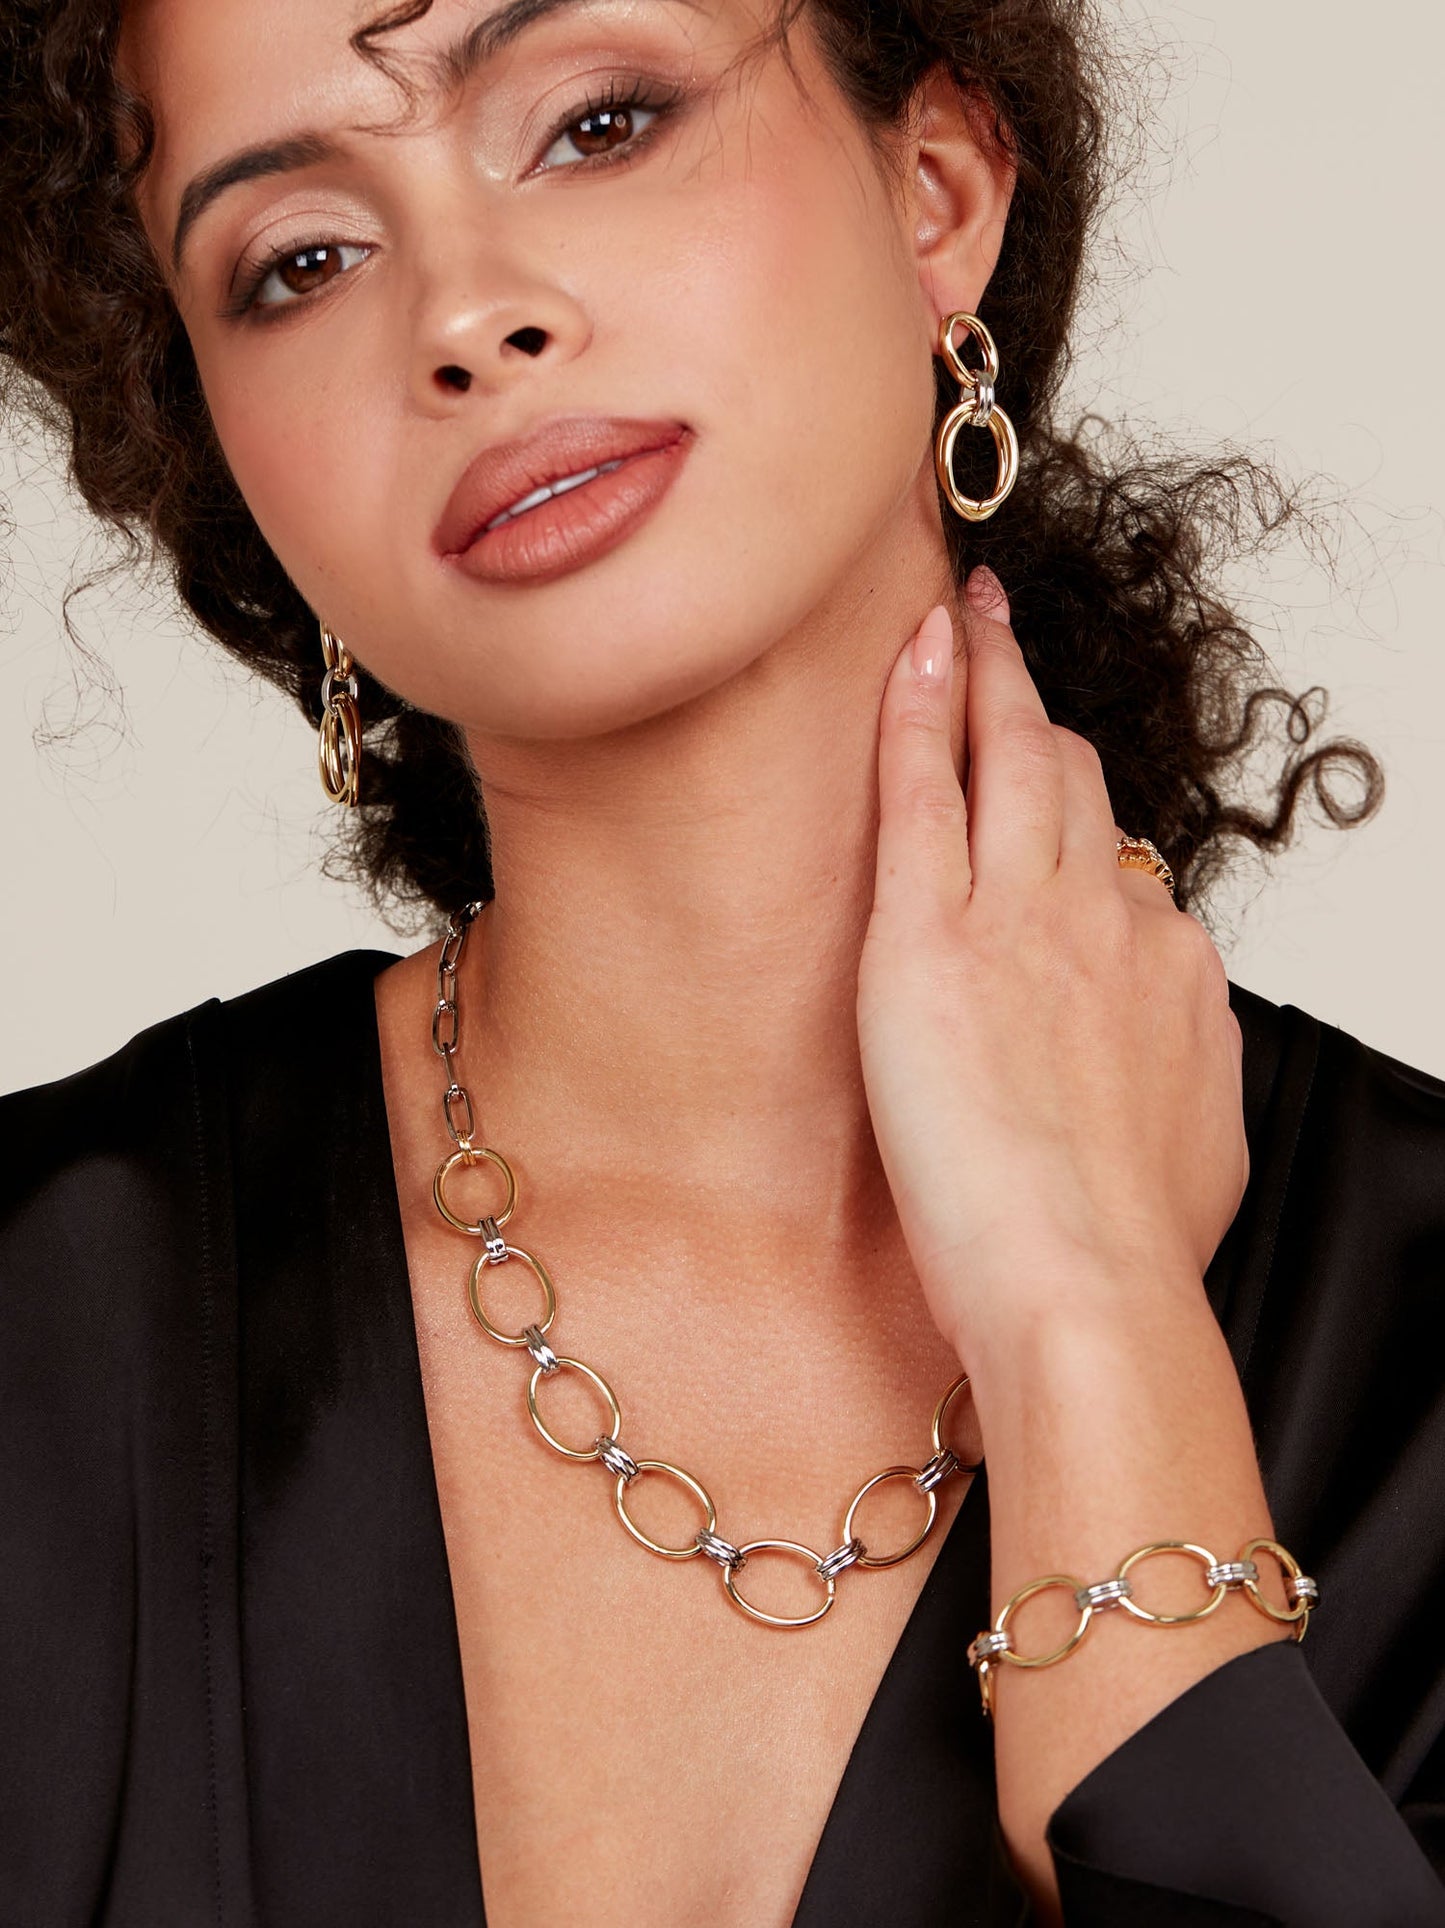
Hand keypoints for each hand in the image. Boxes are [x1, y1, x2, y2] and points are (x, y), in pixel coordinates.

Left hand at [856, 568, 1247, 1357]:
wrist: (1087, 1286)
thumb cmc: (1131, 1247)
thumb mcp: (1192, 1148)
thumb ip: (1173, 1075)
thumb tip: (1157, 1064)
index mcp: (1169, 968)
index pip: (1120, 861)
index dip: (1077, 818)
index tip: (1050, 785)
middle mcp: (1107, 918)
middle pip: (1072, 778)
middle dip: (1034, 701)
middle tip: (998, 636)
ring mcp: (1020, 915)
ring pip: (1010, 755)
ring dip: (984, 669)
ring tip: (959, 611)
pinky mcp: (930, 934)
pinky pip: (924, 787)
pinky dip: (919, 708)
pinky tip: (910, 649)